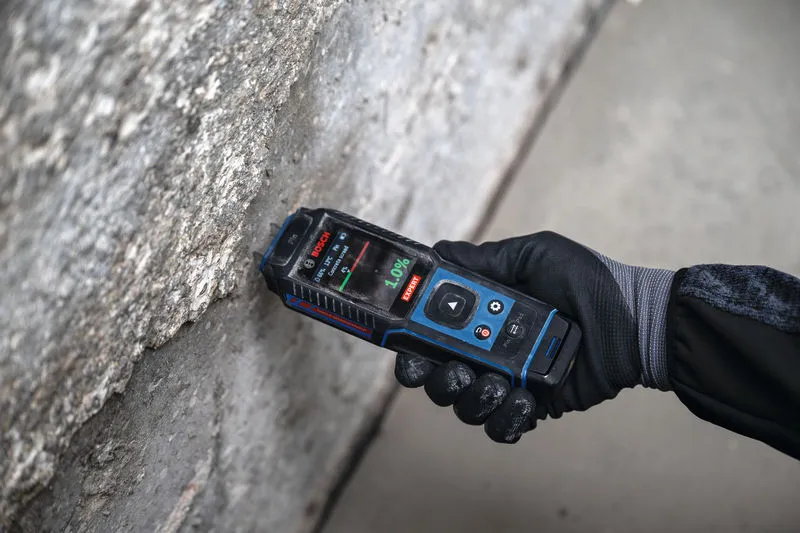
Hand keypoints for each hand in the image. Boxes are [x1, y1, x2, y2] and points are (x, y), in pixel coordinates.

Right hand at [394, 231, 673, 442]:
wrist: (634, 320)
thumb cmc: (588, 282)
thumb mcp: (535, 256)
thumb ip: (486, 259)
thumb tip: (440, 251)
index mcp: (480, 316)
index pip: (430, 335)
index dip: (410, 344)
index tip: (407, 346)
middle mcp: (487, 350)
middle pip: (438, 376)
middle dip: (437, 378)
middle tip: (456, 368)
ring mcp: (508, 380)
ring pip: (465, 404)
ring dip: (472, 397)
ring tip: (498, 382)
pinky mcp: (533, 405)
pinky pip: (503, 425)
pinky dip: (505, 418)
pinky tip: (521, 400)